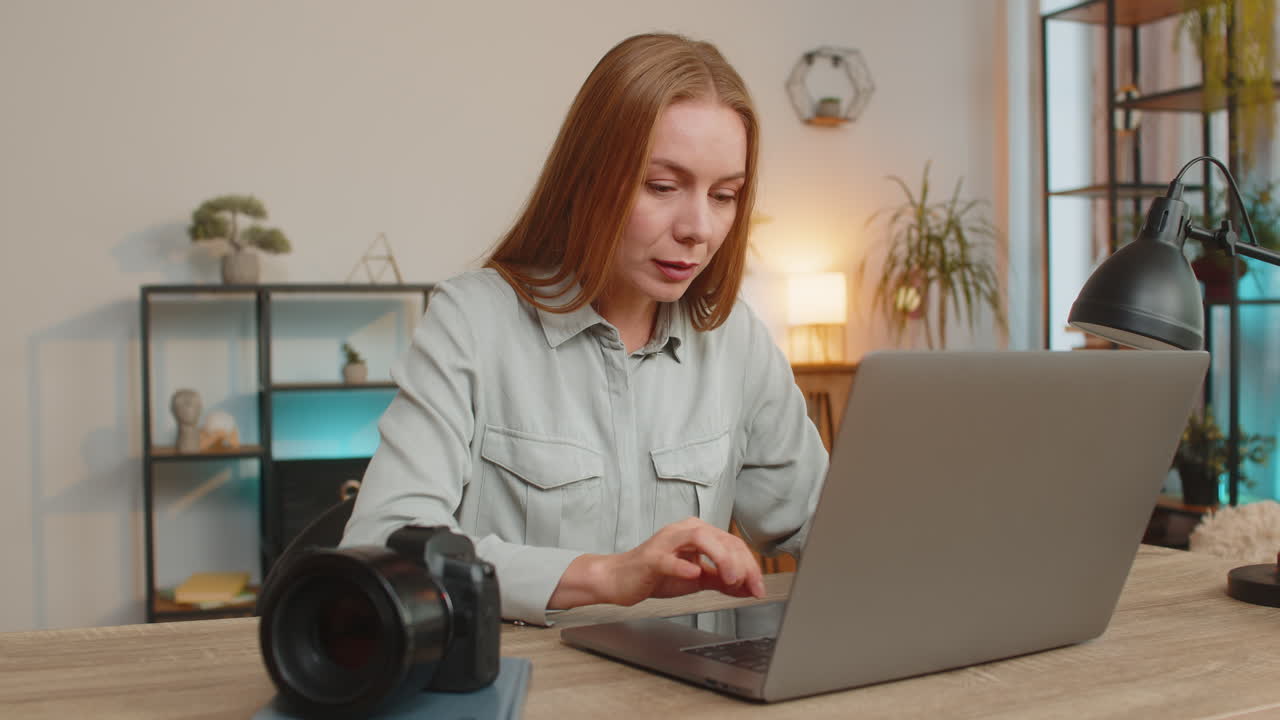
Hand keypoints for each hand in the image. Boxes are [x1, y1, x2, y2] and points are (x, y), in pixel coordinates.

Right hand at [549, 518, 765, 608]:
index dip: (750, 566)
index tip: (759, 588)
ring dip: (721, 558)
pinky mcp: (651, 557)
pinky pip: (669, 559)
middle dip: (742, 564)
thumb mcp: (696, 579)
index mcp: (698, 533)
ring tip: (731, 579)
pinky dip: (683, 566)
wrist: (619, 580)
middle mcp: (684, 531)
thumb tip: (749, 587)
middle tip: (750, 585)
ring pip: (700, 539)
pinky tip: (694, 574)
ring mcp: (666, 542)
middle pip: (722, 539)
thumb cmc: (656, 575)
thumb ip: (721, 580)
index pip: (732, 543)